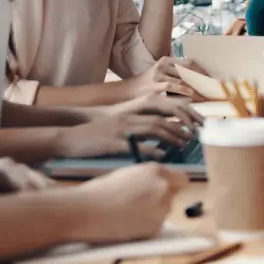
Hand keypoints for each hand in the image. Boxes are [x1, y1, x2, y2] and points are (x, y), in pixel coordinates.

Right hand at [56, 95, 203, 157]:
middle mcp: (128, 117)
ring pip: (153, 128)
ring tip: (183, 145)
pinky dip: (152, 150)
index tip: (194, 125)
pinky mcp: (113, 142)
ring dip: (171, 137)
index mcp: (131, 112)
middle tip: (194, 137)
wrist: (69, 137)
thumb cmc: (95, 134)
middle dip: (181, 127)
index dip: (181, 115)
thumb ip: (138, 127)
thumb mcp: (118, 125)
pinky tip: (163, 155)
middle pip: (162, 119)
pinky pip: (136, 145)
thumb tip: (162, 137)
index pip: (162, 108)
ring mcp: (121, 129)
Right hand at [71, 163, 187, 242]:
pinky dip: (146, 227)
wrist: (87, 211)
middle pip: (173, 195)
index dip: (172, 184)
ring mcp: (161, 208)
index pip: (181, 178)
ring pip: (165, 211)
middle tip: (140, 204)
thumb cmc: (99, 191)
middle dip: (161, 198)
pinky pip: (156, 226)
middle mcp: (163, 187)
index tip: (164, 189)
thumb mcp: (127, 174)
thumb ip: (147, 178)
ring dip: (153, 213)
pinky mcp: (155, 227)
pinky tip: (127, 224)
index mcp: (155, 170)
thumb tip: (157, 183)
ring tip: (128, 213)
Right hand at [152, 57, 209, 100]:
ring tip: (205, 94)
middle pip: (189, 68)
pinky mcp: (155, 85)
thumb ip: (176, 75)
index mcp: (166, 60)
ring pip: (183, 78)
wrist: (127, 91)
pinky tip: (193, 95)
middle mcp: (163, 65)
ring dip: (196, 87)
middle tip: (212, 86)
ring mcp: (159, 74)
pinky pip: (174, 86)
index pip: (189, 62)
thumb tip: (198, 81)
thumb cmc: (148, 85)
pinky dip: (185, 90)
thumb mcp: (161, 74)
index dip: (202, 69)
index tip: (212, 78)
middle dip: (202, 78)